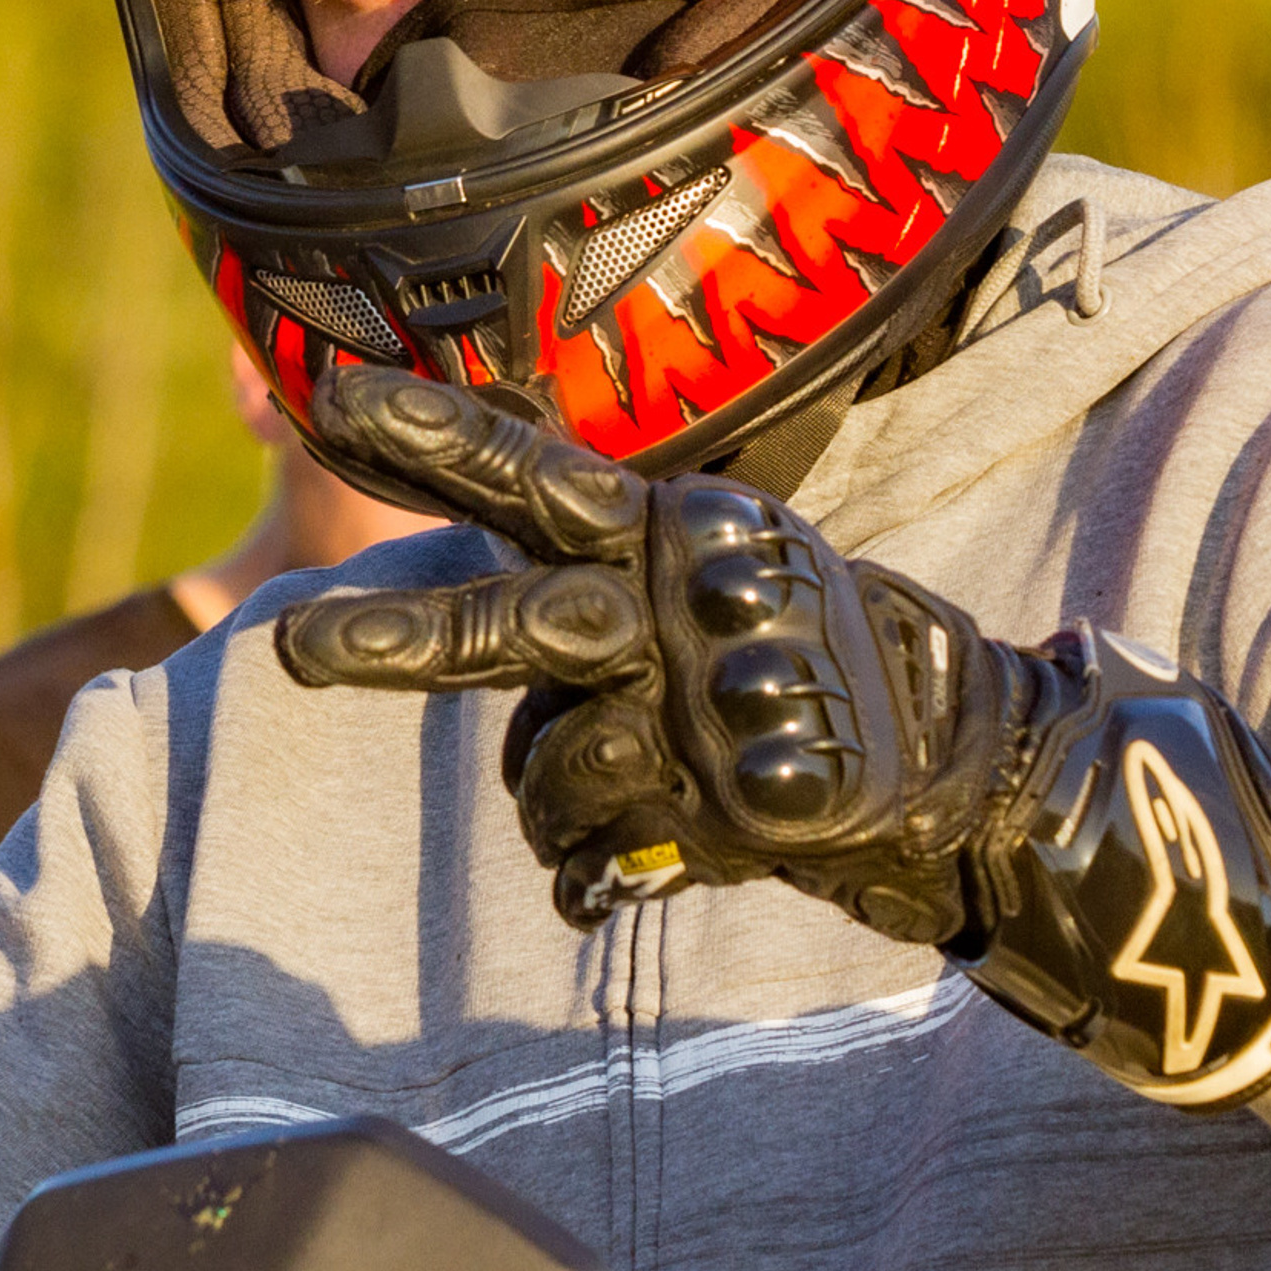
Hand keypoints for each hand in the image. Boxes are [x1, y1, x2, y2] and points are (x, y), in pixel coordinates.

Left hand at [274, 368, 1270, 1108]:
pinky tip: (626, 871)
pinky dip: (595, 867)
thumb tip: (450, 618)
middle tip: (291, 651)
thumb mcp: (702, 592)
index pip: (532, 474)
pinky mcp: (757, 794)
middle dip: (398, 639)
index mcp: (673, 526)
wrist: (979, 764)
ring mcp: (720, 698)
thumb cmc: (803, 669)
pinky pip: (607, 847)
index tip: (328, 399)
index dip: (432, 436)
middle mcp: (685, 598)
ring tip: (592, 820)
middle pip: (517, 622)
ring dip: (549, 806)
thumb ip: (588, 592)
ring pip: (556, 763)